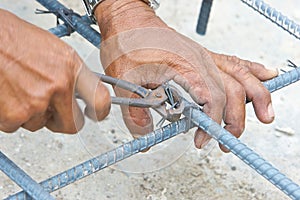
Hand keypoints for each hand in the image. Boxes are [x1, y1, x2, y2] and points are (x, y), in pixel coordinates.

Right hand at [0, 9, 110, 132]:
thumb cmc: (16, 40)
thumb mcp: (56, 51)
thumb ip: (72, 74)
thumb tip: (82, 93)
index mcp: (71, 68)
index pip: (101, 100)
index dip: (101, 112)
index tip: (96, 114)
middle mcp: (58, 86)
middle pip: (73, 125)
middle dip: (63, 120)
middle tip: (53, 110)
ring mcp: (36, 103)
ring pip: (40, 124)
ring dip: (33, 114)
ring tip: (22, 90)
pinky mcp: (14, 116)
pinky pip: (18, 126)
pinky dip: (13, 116)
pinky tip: (10, 96)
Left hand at [95, 0, 276, 151]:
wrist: (129, 21)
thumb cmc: (128, 42)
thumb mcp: (123, 77)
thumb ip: (134, 110)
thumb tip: (145, 135)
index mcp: (184, 65)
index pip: (212, 98)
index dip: (212, 122)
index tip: (202, 139)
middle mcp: (200, 60)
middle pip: (232, 91)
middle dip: (235, 120)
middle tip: (227, 141)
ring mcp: (205, 57)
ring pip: (240, 76)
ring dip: (256, 96)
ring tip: (266, 115)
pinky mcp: (203, 56)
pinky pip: (234, 63)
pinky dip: (252, 71)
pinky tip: (265, 76)